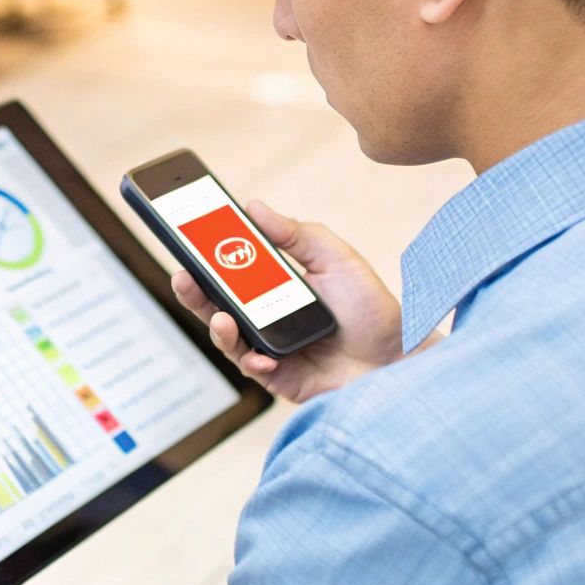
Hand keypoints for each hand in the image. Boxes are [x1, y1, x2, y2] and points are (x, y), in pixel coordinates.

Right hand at [172, 200, 409, 402]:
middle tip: (183, 275)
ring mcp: (272, 349)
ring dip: (217, 327)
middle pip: (218, 304)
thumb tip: (254, 206)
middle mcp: (268, 318)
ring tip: (220, 318)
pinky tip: (261, 355)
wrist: (401, 358)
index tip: (188, 239)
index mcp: (276, 288)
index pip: (231, 272)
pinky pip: (254, 370)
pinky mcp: (282, 378)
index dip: (207, 259)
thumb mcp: (335, 258)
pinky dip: (252, 360)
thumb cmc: (372, 309)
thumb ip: (295, 233)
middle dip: (195, 292)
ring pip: (228, 339)